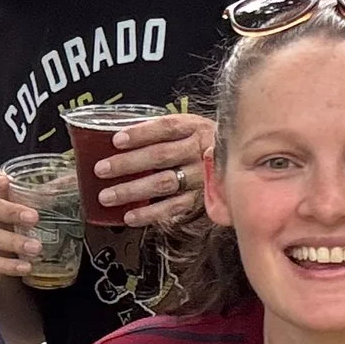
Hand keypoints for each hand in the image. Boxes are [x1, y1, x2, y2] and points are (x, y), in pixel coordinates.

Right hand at [0, 166, 41, 280]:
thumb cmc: (11, 214)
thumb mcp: (22, 199)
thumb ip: (42, 190)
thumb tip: (77, 181)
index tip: (4, 181)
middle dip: (8, 212)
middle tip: (34, 218)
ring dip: (11, 242)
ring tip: (36, 248)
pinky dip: (6, 265)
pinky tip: (25, 266)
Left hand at [90, 112, 215, 226]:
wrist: (243, 162)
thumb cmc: (204, 143)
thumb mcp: (190, 128)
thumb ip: (161, 131)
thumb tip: (116, 135)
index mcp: (194, 128)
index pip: (165, 128)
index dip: (140, 134)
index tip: (116, 140)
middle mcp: (199, 151)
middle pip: (160, 156)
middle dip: (127, 164)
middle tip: (102, 170)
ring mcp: (200, 177)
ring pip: (163, 183)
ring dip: (132, 191)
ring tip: (107, 196)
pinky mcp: (201, 200)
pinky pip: (173, 208)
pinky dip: (150, 213)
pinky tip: (130, 216)